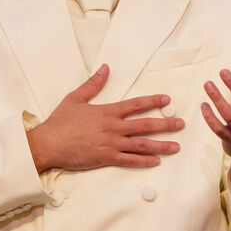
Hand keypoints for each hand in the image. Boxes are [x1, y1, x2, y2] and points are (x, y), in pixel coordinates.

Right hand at [28, 65, 183, 172]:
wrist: (49, 144)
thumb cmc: (60, 122)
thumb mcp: (75, 98)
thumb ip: (93, 84)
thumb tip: (105, 68)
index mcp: (107, 112)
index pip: (135, 105)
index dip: (152, 101)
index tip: (167, 99)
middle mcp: (113, 127)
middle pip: (145, 125)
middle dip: (165, 124)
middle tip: (181, 124)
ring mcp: (111, 144)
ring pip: (141, 144)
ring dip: (161, 145)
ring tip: (176, 146)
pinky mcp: (106, 158)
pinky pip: (129, 160)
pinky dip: (144, 161)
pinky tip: (157, 161)